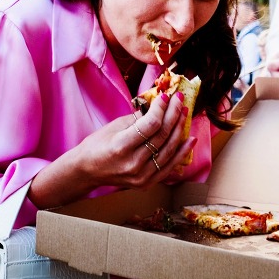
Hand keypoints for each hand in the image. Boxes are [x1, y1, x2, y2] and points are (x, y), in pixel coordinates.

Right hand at [75, 91, 193, 189]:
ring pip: (168, 150)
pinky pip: (169, 166)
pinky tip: (190, 139)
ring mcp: (141, 176)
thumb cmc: (98, 144)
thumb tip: (159, 103)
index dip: (161, 108)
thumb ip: (139, 117)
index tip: (166, 96)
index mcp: (121, 146)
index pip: (150, 125)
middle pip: (161, 136)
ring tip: (185, 114)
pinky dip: (181, 152)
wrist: (88, 170)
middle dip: (173, 114)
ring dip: (179, 129)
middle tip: (180, 100)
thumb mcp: (115, 126)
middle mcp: (133, 164)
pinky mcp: (147, 183)